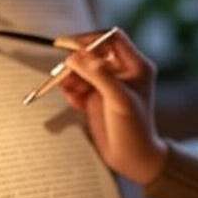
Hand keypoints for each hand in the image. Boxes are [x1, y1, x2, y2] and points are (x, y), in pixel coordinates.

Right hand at [59, 29, 167, 184]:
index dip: (90, 39)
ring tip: (68, 91)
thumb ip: (97, 75)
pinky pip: (77, 86)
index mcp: (136, 66)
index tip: (70, 45)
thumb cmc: (135, 129)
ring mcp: (108, 84)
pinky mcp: (95, 97)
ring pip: (82, 70)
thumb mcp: (118, 100)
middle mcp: (122, 72)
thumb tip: (74, 56)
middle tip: (61, 73)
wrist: (132, 159)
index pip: (111, 38)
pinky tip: (75, 104)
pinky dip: (71, 92)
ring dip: (71, 78)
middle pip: (92, 53)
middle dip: (76, 62)